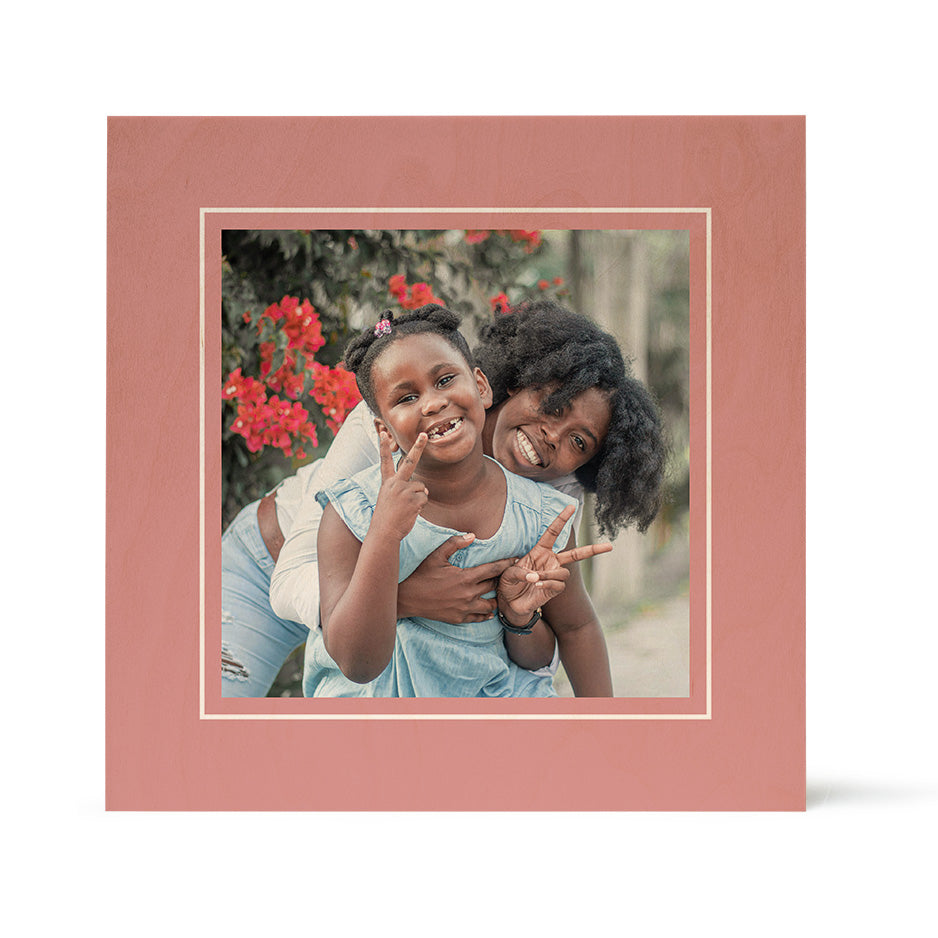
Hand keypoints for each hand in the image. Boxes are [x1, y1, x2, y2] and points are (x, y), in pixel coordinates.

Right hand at [372, 430, 428, 539]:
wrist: (384, 532)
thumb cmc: (387, 519)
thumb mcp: (390, 500)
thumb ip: (405, 490)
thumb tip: (424, 487)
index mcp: (387, 483)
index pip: (384, 461)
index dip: (382, 447)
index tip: (382, 432)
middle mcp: (395, 483)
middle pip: (409, 461)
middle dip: (418, 447)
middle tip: (425, 435)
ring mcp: (403, 490)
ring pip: (421, 487)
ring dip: (418, 498)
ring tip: (407, 508)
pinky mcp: (412, 498)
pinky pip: (424, 497)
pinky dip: (421, 505)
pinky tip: (411, 512)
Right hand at [398, 534, 516, 622]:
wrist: (408, 599)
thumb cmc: (422, 575)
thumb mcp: (436, 556)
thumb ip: (455, 543)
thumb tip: (472, 535)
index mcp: (465, 577)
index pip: (493, 570)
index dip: (506, 564)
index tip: (515, 560)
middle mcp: (468, 594)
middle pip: (493, 586)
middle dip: (501, 579)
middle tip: (507, 575)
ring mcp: (464, 608)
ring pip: (490, 605)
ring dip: (495, 598)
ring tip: (498, 593)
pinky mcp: (459, 618)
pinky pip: (479, 617)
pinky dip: (486, 614)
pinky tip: (488, 610)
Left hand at [497, 504, 612, 623]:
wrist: (510, 603)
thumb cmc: (508, 583)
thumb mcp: (508, 573)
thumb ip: (520, 572)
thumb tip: (535, 577)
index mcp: (540, 551)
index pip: (553, 532)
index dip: (562, 519)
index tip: (571, 506)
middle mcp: (551, 561)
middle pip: (576, 554)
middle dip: (594, 550)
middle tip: (610, 546)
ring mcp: (554, 575)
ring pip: (563, 572)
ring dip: (549, 575)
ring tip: (535, 580)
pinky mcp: (554, 589)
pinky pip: (559, 585)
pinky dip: (548, 584)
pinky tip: (537, 586)